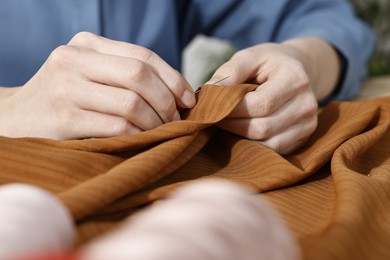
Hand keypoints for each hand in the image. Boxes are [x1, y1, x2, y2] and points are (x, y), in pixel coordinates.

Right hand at [0, 32, 194, 138]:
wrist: (14, 119)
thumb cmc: (64, 99)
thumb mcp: (89, 75)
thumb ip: (123, 74)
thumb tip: (177, 93)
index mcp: (86, 45)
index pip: (143, 56)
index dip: (173, 79)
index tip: (188, 100)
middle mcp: (74, 59)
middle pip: (140, 75)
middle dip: (167, 101)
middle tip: (176, 120)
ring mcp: (66, 88)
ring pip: (131, 103)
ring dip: (155, 122)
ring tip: (161, 132)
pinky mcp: (63, 119)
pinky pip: (117, 127)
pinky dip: (137, 136)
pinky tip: (141, 140)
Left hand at [207, 38, 339, 153]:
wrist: (296, 70)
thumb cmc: (268, 63)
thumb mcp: (249, 57)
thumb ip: (229, 72)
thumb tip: (209, 92)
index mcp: (295, 79)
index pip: (261, 103)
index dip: (233, 109)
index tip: (213, 106)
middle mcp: (307, 105)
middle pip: (262, 127)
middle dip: (233, 125)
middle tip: (215, 117)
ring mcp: (308, 125)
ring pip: (267, 144)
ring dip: (240, 137)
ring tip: (227, 123)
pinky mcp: (303, 139)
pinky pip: (273, 151)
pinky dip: (253, 145)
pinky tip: (241, 132)